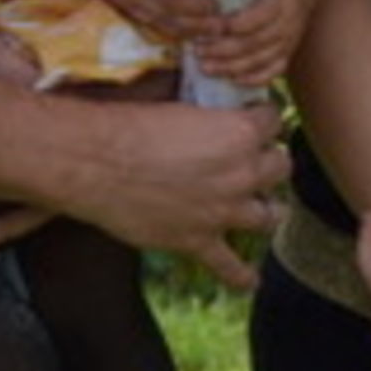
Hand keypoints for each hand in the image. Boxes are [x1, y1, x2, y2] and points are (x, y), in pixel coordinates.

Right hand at [0, 96, 288, 288]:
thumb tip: (210, 91)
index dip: (260, 117)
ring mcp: (222, 211)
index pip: (273, 119)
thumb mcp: (172, 99)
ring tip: (261, 208)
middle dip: (267, 160)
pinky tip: (248, 279)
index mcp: (239, 130)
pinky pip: (229, 265)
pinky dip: (240, 275)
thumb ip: (200, 105)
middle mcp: (240, 171)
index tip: (251, 117)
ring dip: (264, 209)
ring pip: (267, 214)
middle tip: (253, 158)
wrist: (91, 161)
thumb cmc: (125, 121)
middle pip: (279, 165)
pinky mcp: (197, 241)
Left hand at [190, 0, 317, 90]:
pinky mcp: (288, 54)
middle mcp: (287, 24)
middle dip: (222, 49)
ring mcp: (289, 42)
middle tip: (198, 50)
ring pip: (259, 60)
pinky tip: (233, 80)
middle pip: (253, 43)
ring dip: (230, 66)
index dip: (232, 26)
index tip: (208, 27)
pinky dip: (253, 79)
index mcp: (281, 2)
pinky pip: (273, 72)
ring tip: (205, 67)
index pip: (256, 18)